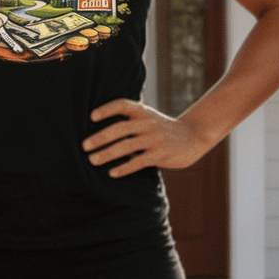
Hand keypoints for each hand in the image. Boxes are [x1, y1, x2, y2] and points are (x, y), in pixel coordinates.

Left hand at [83, 99, 212, 177]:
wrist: (194, 136)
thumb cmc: (163, 129)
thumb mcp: (149, 118)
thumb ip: (130, 120)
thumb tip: (101, 130)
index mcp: (143, 112)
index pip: (122, 105)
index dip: (107, 109)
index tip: (92, 117)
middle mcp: (147, 123)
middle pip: (120, 128)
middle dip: (100, 137)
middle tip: (84, 146)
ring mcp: (154, 139)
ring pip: (126, 146)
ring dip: (107, 153)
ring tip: (92, 160)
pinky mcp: (160, 155)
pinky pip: (138, 162)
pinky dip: (124, 168)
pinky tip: (112, 173)